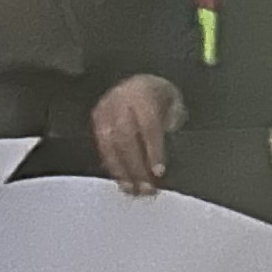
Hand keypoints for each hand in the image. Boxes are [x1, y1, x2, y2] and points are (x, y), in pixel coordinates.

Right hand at [92, 74, 184, 194]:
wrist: (140, 82)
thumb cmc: (161, 97)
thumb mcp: (174, 106)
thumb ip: (173, 127)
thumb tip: (168, 156)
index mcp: (144, 94)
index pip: (148, 125)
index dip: (153, 151)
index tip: (158, 172)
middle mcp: (121, 100)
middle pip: (125, 137)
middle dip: (135, 166)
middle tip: (146, 188)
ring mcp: (106, 108)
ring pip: (109, 144)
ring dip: (121, 170)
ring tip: (132, 189)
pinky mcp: (97, 118)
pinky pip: (102, 146)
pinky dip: (112, 165)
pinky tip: (121, 179)